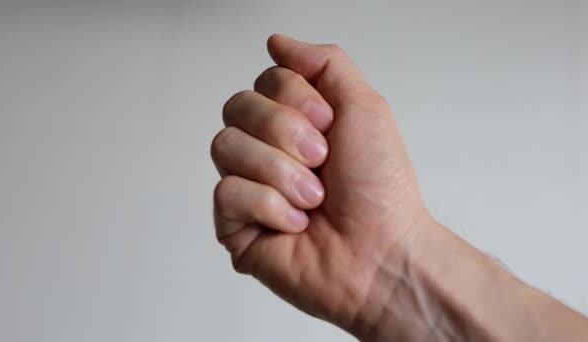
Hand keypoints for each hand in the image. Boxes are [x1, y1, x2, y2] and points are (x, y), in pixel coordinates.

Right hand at [211, 34, 432, 334]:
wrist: (382, 253)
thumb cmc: (380, 190)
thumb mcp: (365, 106)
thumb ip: (323, 63)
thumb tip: (277, 43)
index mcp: (296, 123)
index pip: (263, 81)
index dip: (295, 97)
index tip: (328, 124)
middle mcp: (268, 151)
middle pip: (236, 107)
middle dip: (285, 132)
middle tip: (321, 160)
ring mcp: (250, 187)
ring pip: (225, 146)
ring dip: (281, 171)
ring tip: (313, 198)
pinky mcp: (235, 225)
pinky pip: (227, 192)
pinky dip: (270, 206)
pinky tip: (296, 224)